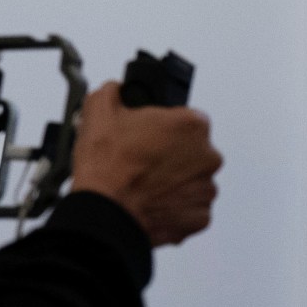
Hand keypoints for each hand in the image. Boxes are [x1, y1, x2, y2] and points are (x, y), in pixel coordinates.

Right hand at [69, 82, 221, 246]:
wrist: (106, 212)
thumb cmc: (108, 168)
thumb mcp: (100, 110)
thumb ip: (114, 92)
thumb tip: (116, 90)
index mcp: (191, 125)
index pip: (186, 119)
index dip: (165, 127)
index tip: (150, 136)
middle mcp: (207, 156)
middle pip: (191, 150)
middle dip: (171, 154)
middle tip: (144, 161)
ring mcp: (206, 188)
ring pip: (192, 179)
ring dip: (174, 180)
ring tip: (145, 183)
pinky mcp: (200, 216)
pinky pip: (190, 207)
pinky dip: (175, 206)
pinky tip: (152, 201)